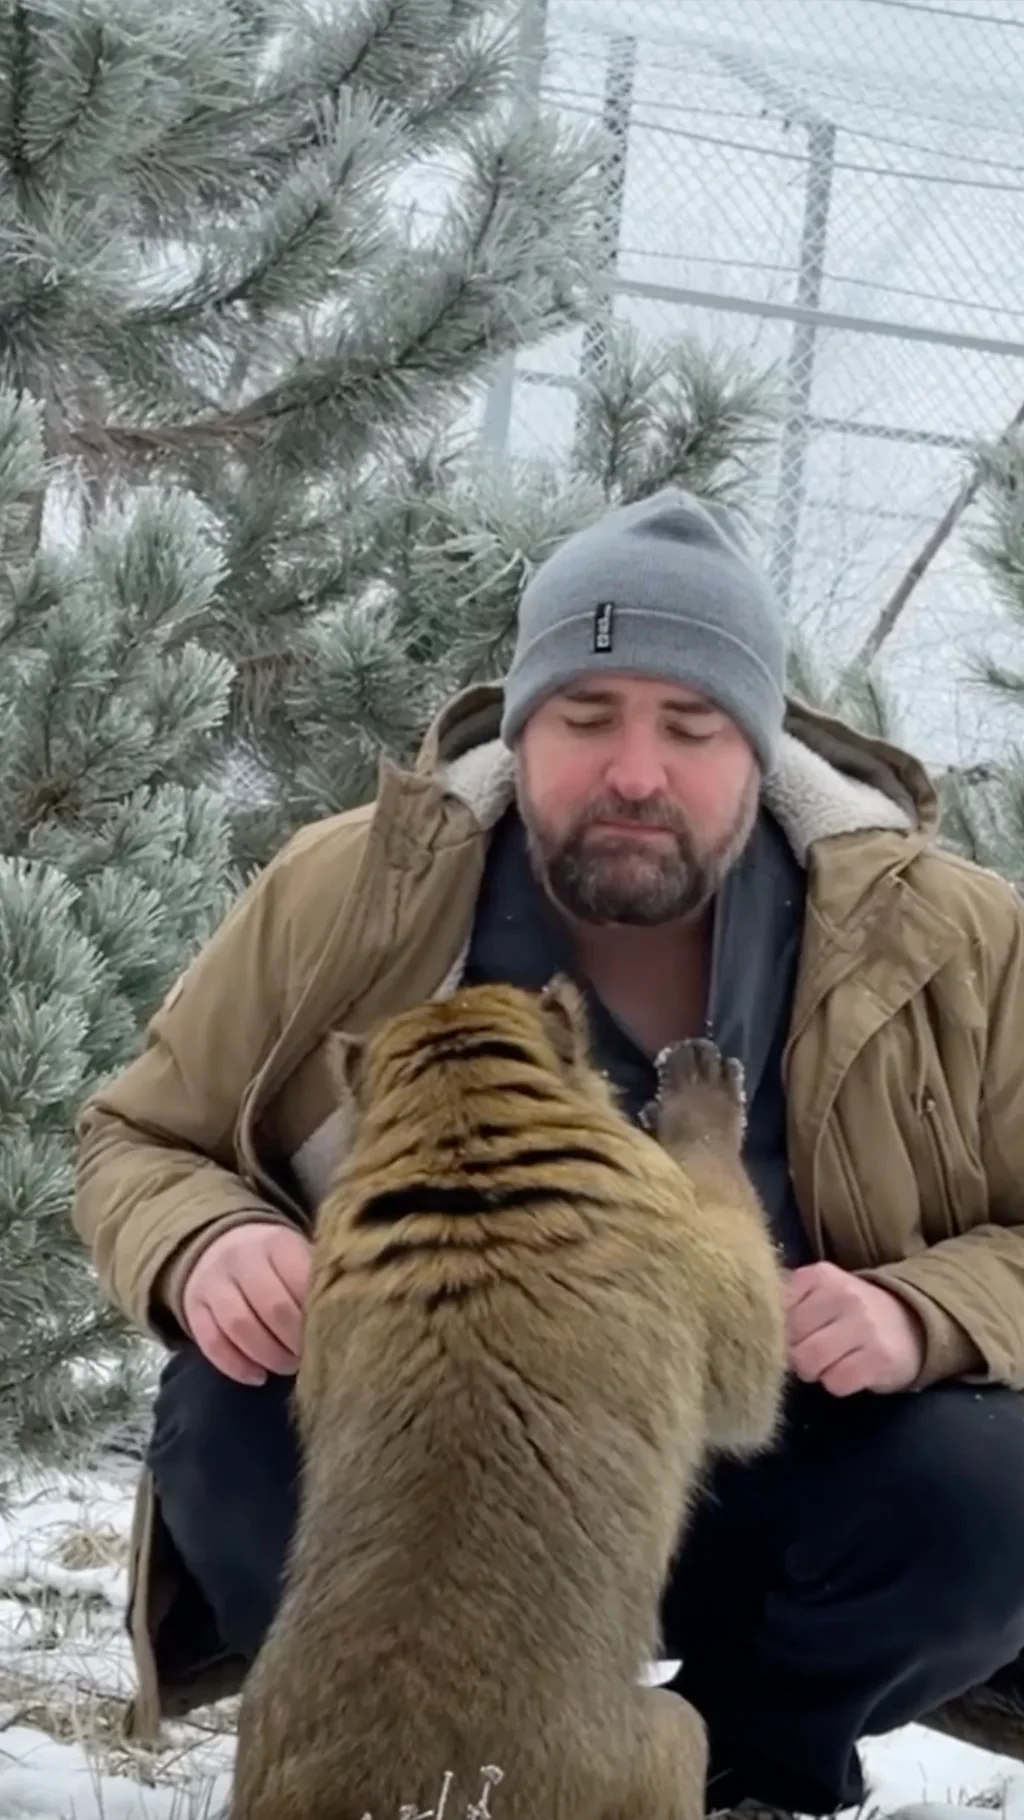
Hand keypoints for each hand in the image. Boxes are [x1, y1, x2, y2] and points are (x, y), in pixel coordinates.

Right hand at [182, 1223, 312, 1385]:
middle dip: (295, 1341)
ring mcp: (213, 1282)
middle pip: (272, 1306)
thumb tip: (344, 1321)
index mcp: (276, 1242)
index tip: (328, 1334)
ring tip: (288, 1366)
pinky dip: (237, 1366)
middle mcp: (241, 1257)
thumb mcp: (298, 1256)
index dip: (315, 1315)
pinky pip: (212, 1342)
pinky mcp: (193, 1308)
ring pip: (239, 1326)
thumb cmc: (275, 1261)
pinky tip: (259, 1377)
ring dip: (268, 1356)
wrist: (220, 1245)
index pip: (299, 1281)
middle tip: (309, 1357)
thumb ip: (315, 1282)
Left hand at [785, 1262, 925, 1395]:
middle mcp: (843, 1295)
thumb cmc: (851, 1312)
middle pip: (791, 1340)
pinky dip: (837, 1384)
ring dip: (815, 1372)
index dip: (778, 1331)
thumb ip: (788, 1304)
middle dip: (795, 1355)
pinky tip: (850, 1372)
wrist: (912, 1323)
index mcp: (820, 1276)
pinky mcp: (880, 1358)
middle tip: (812, 1353)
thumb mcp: (820, 1294)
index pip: (775, 1311)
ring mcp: (864, 1326)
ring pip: (810, 1363)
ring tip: (829, 1363)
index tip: (795, 1334)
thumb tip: (756, 1330)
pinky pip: (836, 1382)